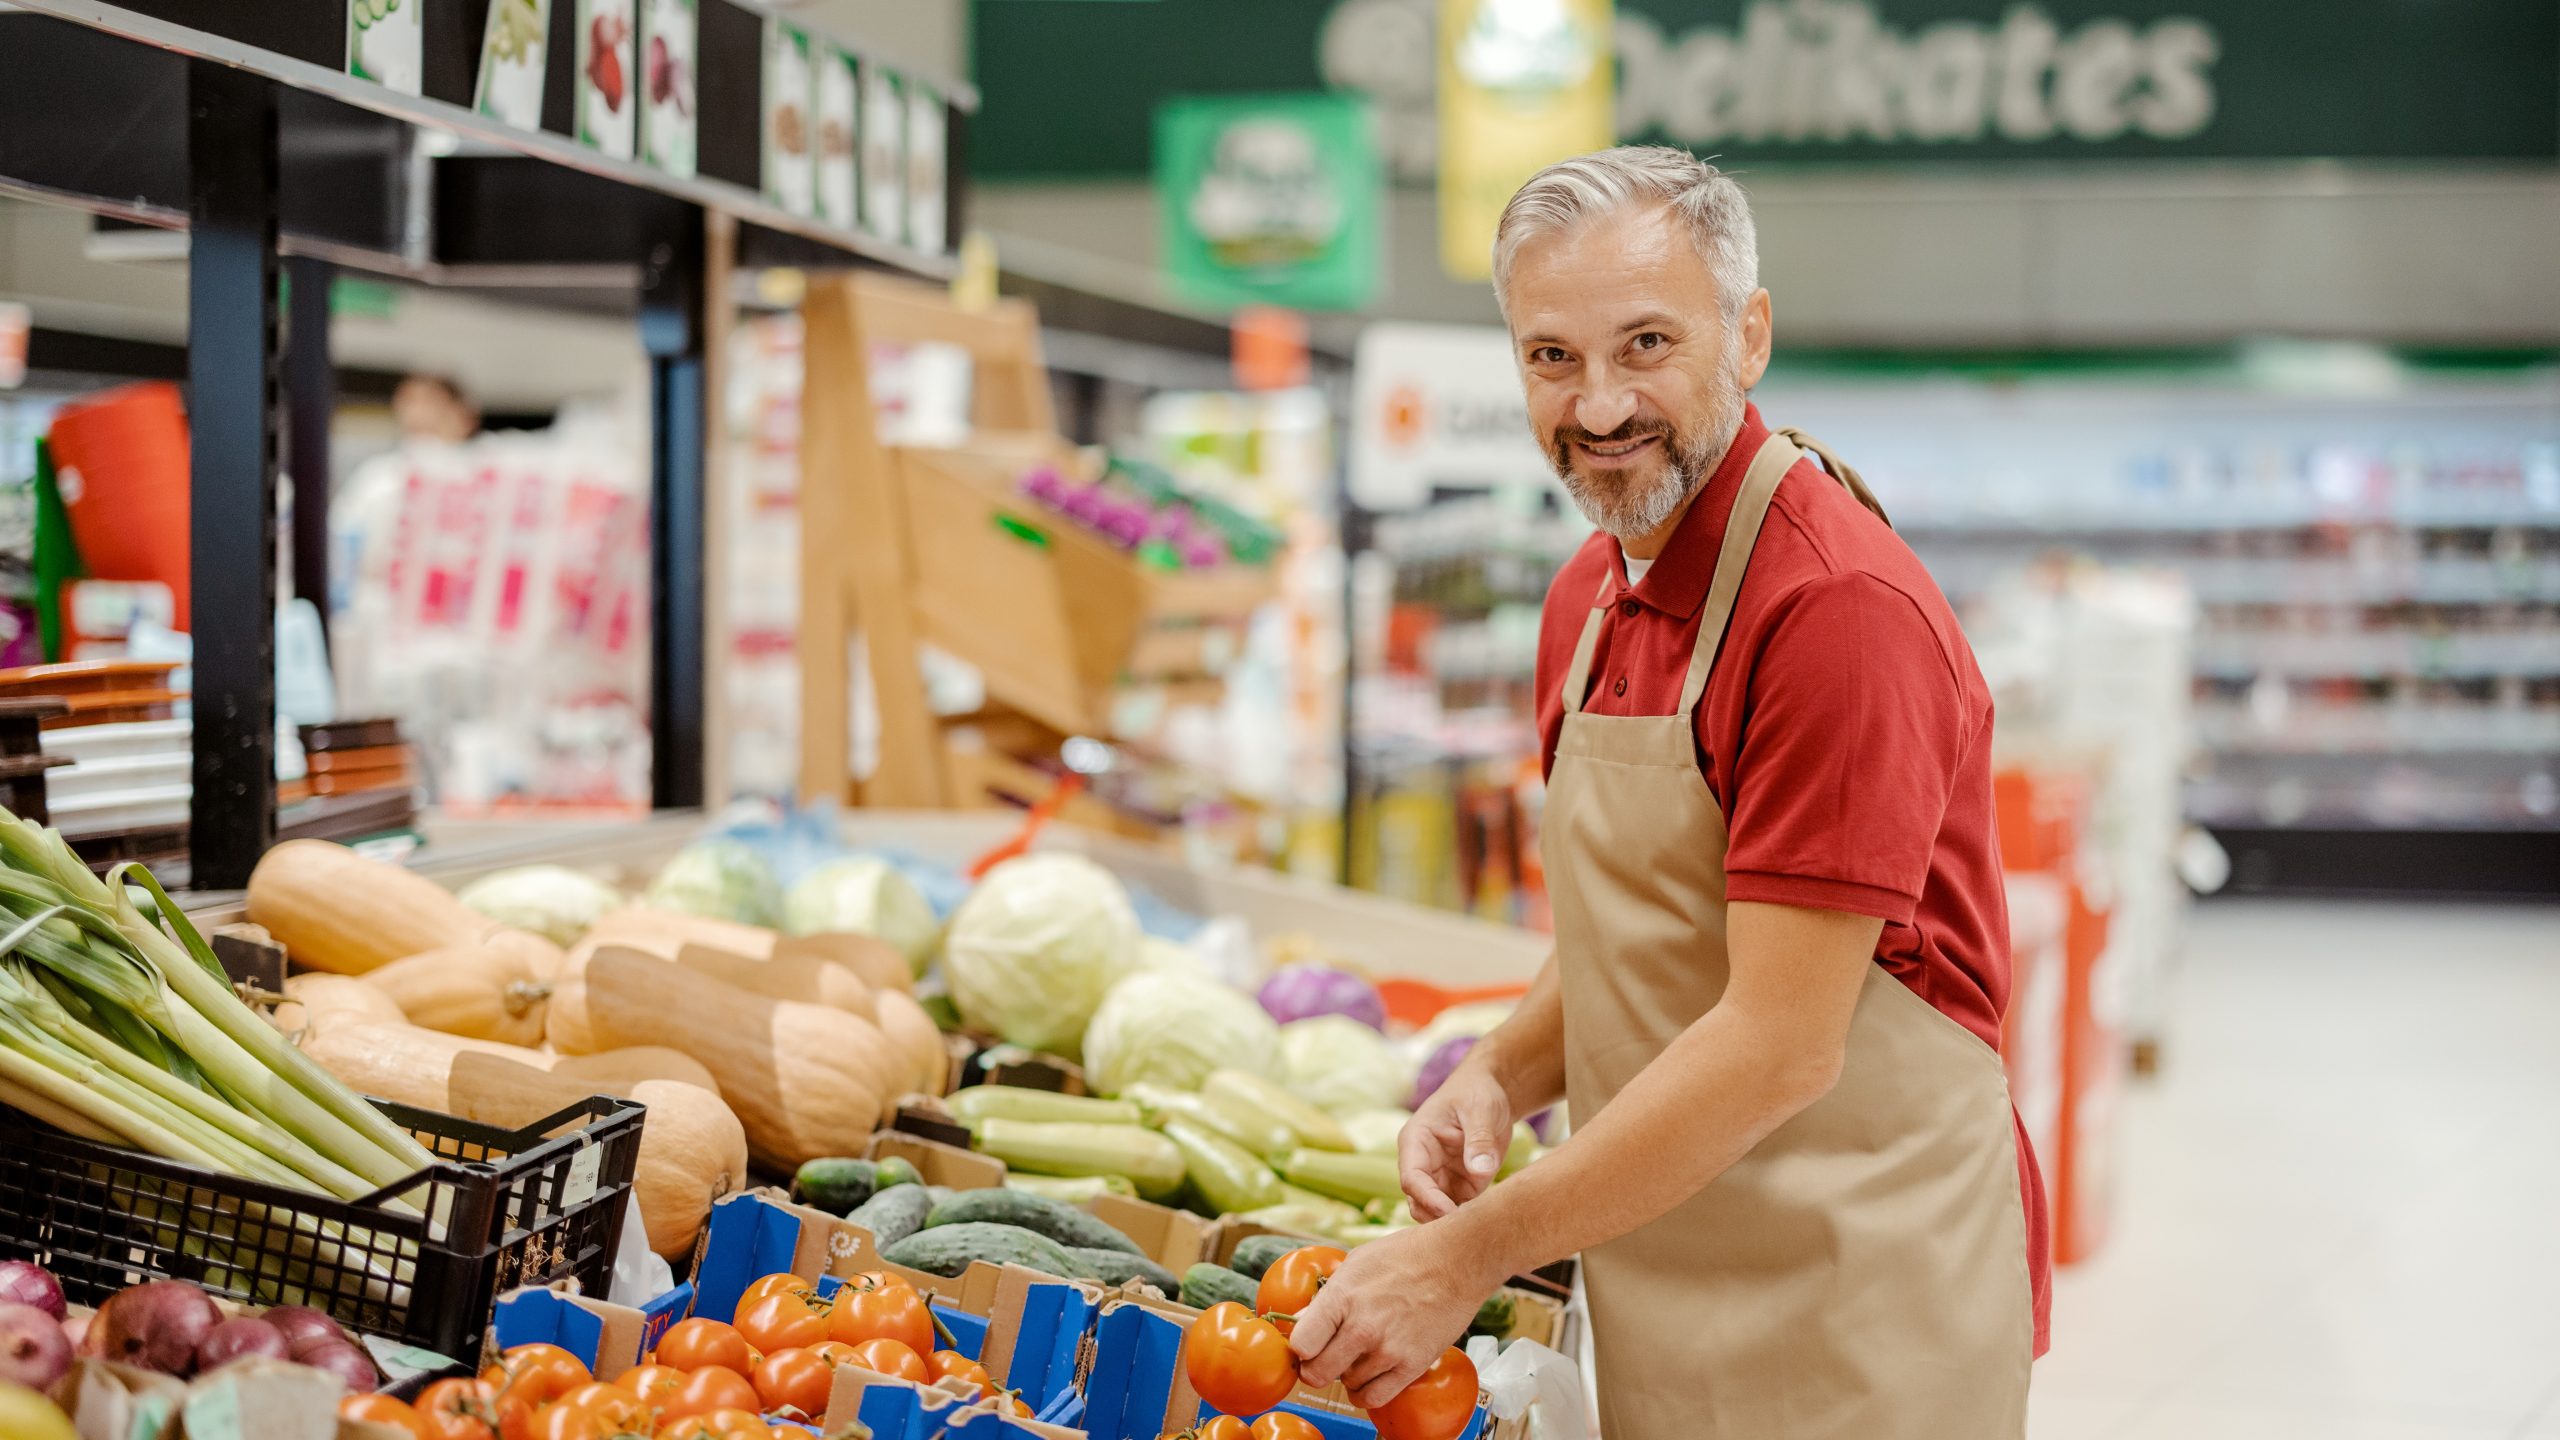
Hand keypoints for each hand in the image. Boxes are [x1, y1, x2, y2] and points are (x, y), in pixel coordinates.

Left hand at [1286, 1225, 1490, 1406]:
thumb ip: (1328, 1297)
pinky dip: (1366, 1392)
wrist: (1457, 1261)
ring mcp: (1387, 1350)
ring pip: (1347, 1385)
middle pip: (1317, 1374)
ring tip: (1360, 1354)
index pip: (1301, 1345)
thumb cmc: (1406, 1255)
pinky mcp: (1411, 1365)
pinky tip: (1369, 1376)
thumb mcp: (1356, 1263)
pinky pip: (1375, 1398)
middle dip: (1315, 1369)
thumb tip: (1303, 1322)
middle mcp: (1362, 1328)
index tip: (1306, 1346)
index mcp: (1342, 1297)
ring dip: (1348, 1374)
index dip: (1299, 1348)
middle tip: (1324, 1358)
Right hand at [1399, 1067, 1510, 1220]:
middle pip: (1418, 1202)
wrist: (1491, 1092)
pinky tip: (1487, 1220)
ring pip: (1434, 1213)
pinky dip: (1469, 1219)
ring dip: (1453, 1223)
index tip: (1451, 1212)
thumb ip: (1479, 1139)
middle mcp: (1422, 1163)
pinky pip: (1458, 1211)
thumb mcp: (1480, 1110)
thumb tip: (1480, 1170)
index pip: (1411, 1178)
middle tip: (1466, 1228)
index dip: (1428, 1199)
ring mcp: (1440, 1178)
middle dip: (1438, 1218)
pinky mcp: (1459, 1187)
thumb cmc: (1477, 1093)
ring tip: (1478, 1225)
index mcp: (1415, 1142)